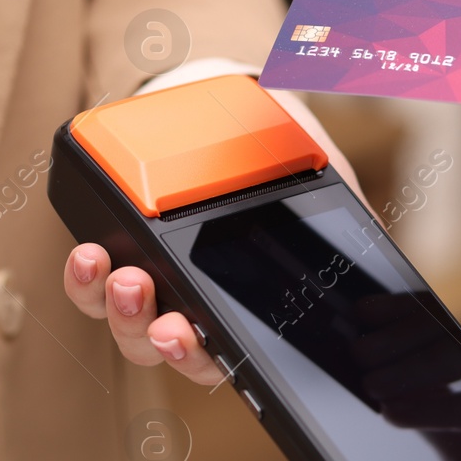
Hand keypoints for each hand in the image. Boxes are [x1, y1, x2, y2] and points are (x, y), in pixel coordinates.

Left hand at [62, 89, 359, 385]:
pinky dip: (84, 279)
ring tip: (122, 276)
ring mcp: (149, 284)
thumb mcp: (323, 178)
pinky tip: (91, 255)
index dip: (204, 359)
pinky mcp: (113, 253)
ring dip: (118, 310)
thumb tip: (376, 255)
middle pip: (165, 350)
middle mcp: (190, 305)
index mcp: (241, 303)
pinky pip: (89, 285)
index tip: (192, 338)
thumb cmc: (280, 150)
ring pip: (124, 325)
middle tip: (163, 321)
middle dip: (159, 340)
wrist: (230, 101)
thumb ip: (344, 221)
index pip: (222, 355)